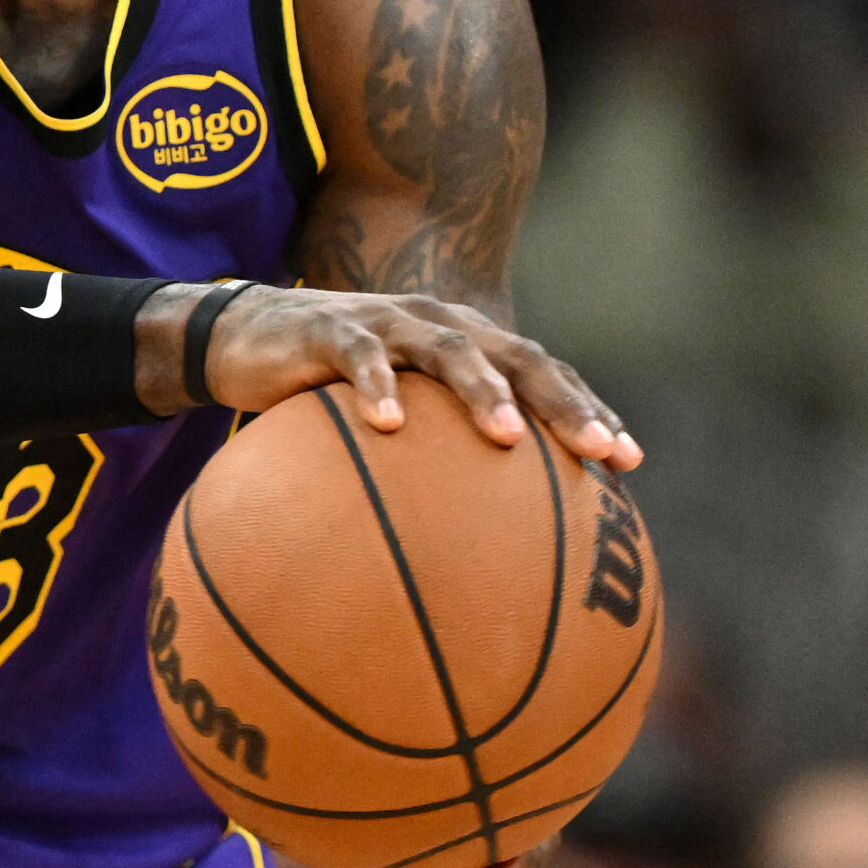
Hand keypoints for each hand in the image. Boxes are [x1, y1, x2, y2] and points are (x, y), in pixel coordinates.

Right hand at [197, 288, 641, 469]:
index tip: (628, 462)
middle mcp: (436, 324)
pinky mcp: (326, 328)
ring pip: (447, 349)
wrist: (239, 337)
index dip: (587, 408)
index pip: (541, 371)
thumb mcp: (391, 416)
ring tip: (505, 435)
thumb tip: (486, 544)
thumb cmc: (324, 388)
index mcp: (463, 342)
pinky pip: (357, 356)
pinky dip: (377, 386)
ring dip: (481, 390)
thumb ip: (435, 453)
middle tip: (598, 448)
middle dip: (561, 401)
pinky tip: (391, 425)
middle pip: (517, 356)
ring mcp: (383, 323)